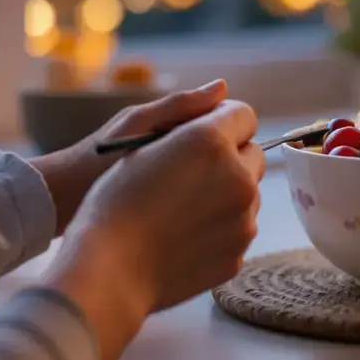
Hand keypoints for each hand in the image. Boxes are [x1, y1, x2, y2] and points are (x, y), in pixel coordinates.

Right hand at [43, 99, 264, 359]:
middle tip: (187, 170)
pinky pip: (238, 228)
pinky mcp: (238, 253)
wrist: (107, 270)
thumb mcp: (137, 138)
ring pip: (247, 193)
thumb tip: (221, 90)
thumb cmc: (112, 199)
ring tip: (181, 206)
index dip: (220, 120)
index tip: (198, 132)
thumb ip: (186, 108)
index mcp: (210, 142)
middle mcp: (237, 177)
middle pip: (252, 154)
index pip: (243, 114)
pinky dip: (220, 226)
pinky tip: (183, 233)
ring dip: (226, 191)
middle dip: (229, 156)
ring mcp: (243, 219)